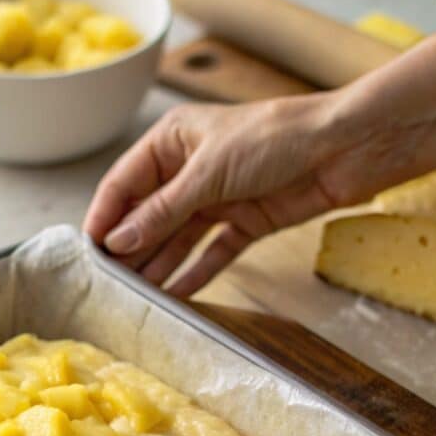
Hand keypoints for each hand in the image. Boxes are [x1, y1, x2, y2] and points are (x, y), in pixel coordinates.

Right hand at [83, 93, 377, 296]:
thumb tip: (120, 240)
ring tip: (136, 298)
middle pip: (148, 216)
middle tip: (110, 284)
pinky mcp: (246, 222)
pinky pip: (212, 253)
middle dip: (129, 248)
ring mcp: (218, 199)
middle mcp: (190, 171)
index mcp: (172, 142)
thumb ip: (164, 209)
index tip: (90, 252)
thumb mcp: (210, 171)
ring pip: (178, 239)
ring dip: (159, 266)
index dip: (106, 216)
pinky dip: (195, 274)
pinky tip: (175, 296)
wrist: (346, 147)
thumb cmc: (276, 137)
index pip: (124, 183)